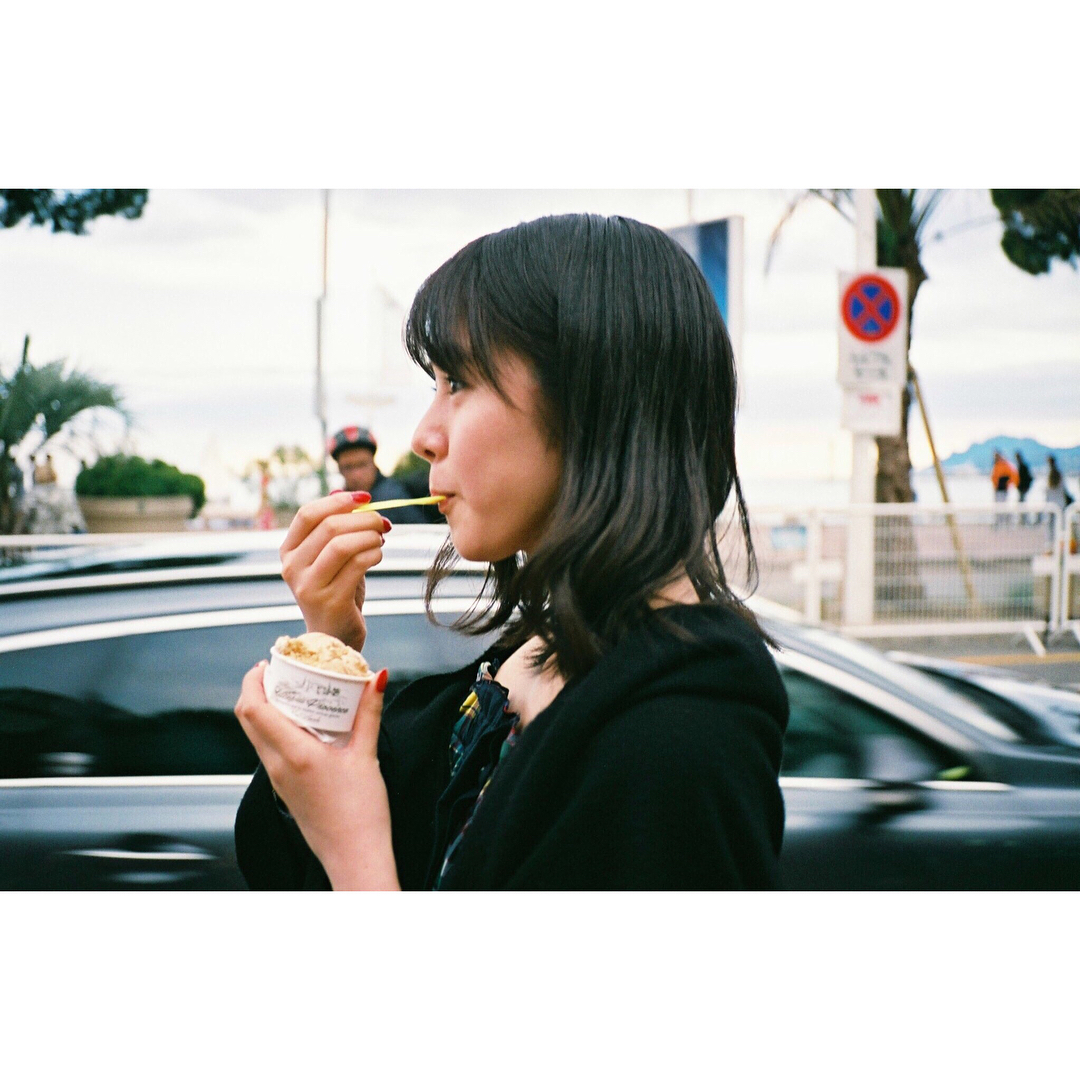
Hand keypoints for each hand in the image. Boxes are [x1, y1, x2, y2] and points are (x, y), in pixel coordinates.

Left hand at [234, 662, 398, 890]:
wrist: (354, 857)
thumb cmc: (361, 813)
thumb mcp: (368, 756)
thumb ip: (370, 713)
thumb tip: (376, 678)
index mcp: (294, 754)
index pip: (254, 709)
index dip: (253, 681)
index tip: (268, 663)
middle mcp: (277, 766)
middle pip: (247, 719)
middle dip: (255, 690)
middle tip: (277, 672)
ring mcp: (277, 780)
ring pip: (256, 736)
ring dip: (264, 710)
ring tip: (291, 693)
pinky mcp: (284, 790)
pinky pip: (268, 751)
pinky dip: (275, 730)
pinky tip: (302, 725)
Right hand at [279, 491, 391, 652]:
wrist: (336, 637)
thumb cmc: (338, 590)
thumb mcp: (332, 557)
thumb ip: (335, 529)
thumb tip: (348, 495)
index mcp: (289, 552)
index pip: (308, 514)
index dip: (339, 501)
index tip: (365, 498)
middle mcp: (292, 568)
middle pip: (329, 526)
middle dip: (363, 519)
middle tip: (383, 522)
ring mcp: (309, 586)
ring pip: (343, 544)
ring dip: (370, 536)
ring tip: (381, 540)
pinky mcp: (330, 600)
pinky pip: (358, 564)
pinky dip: (374, 554)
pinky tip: (378, 556)